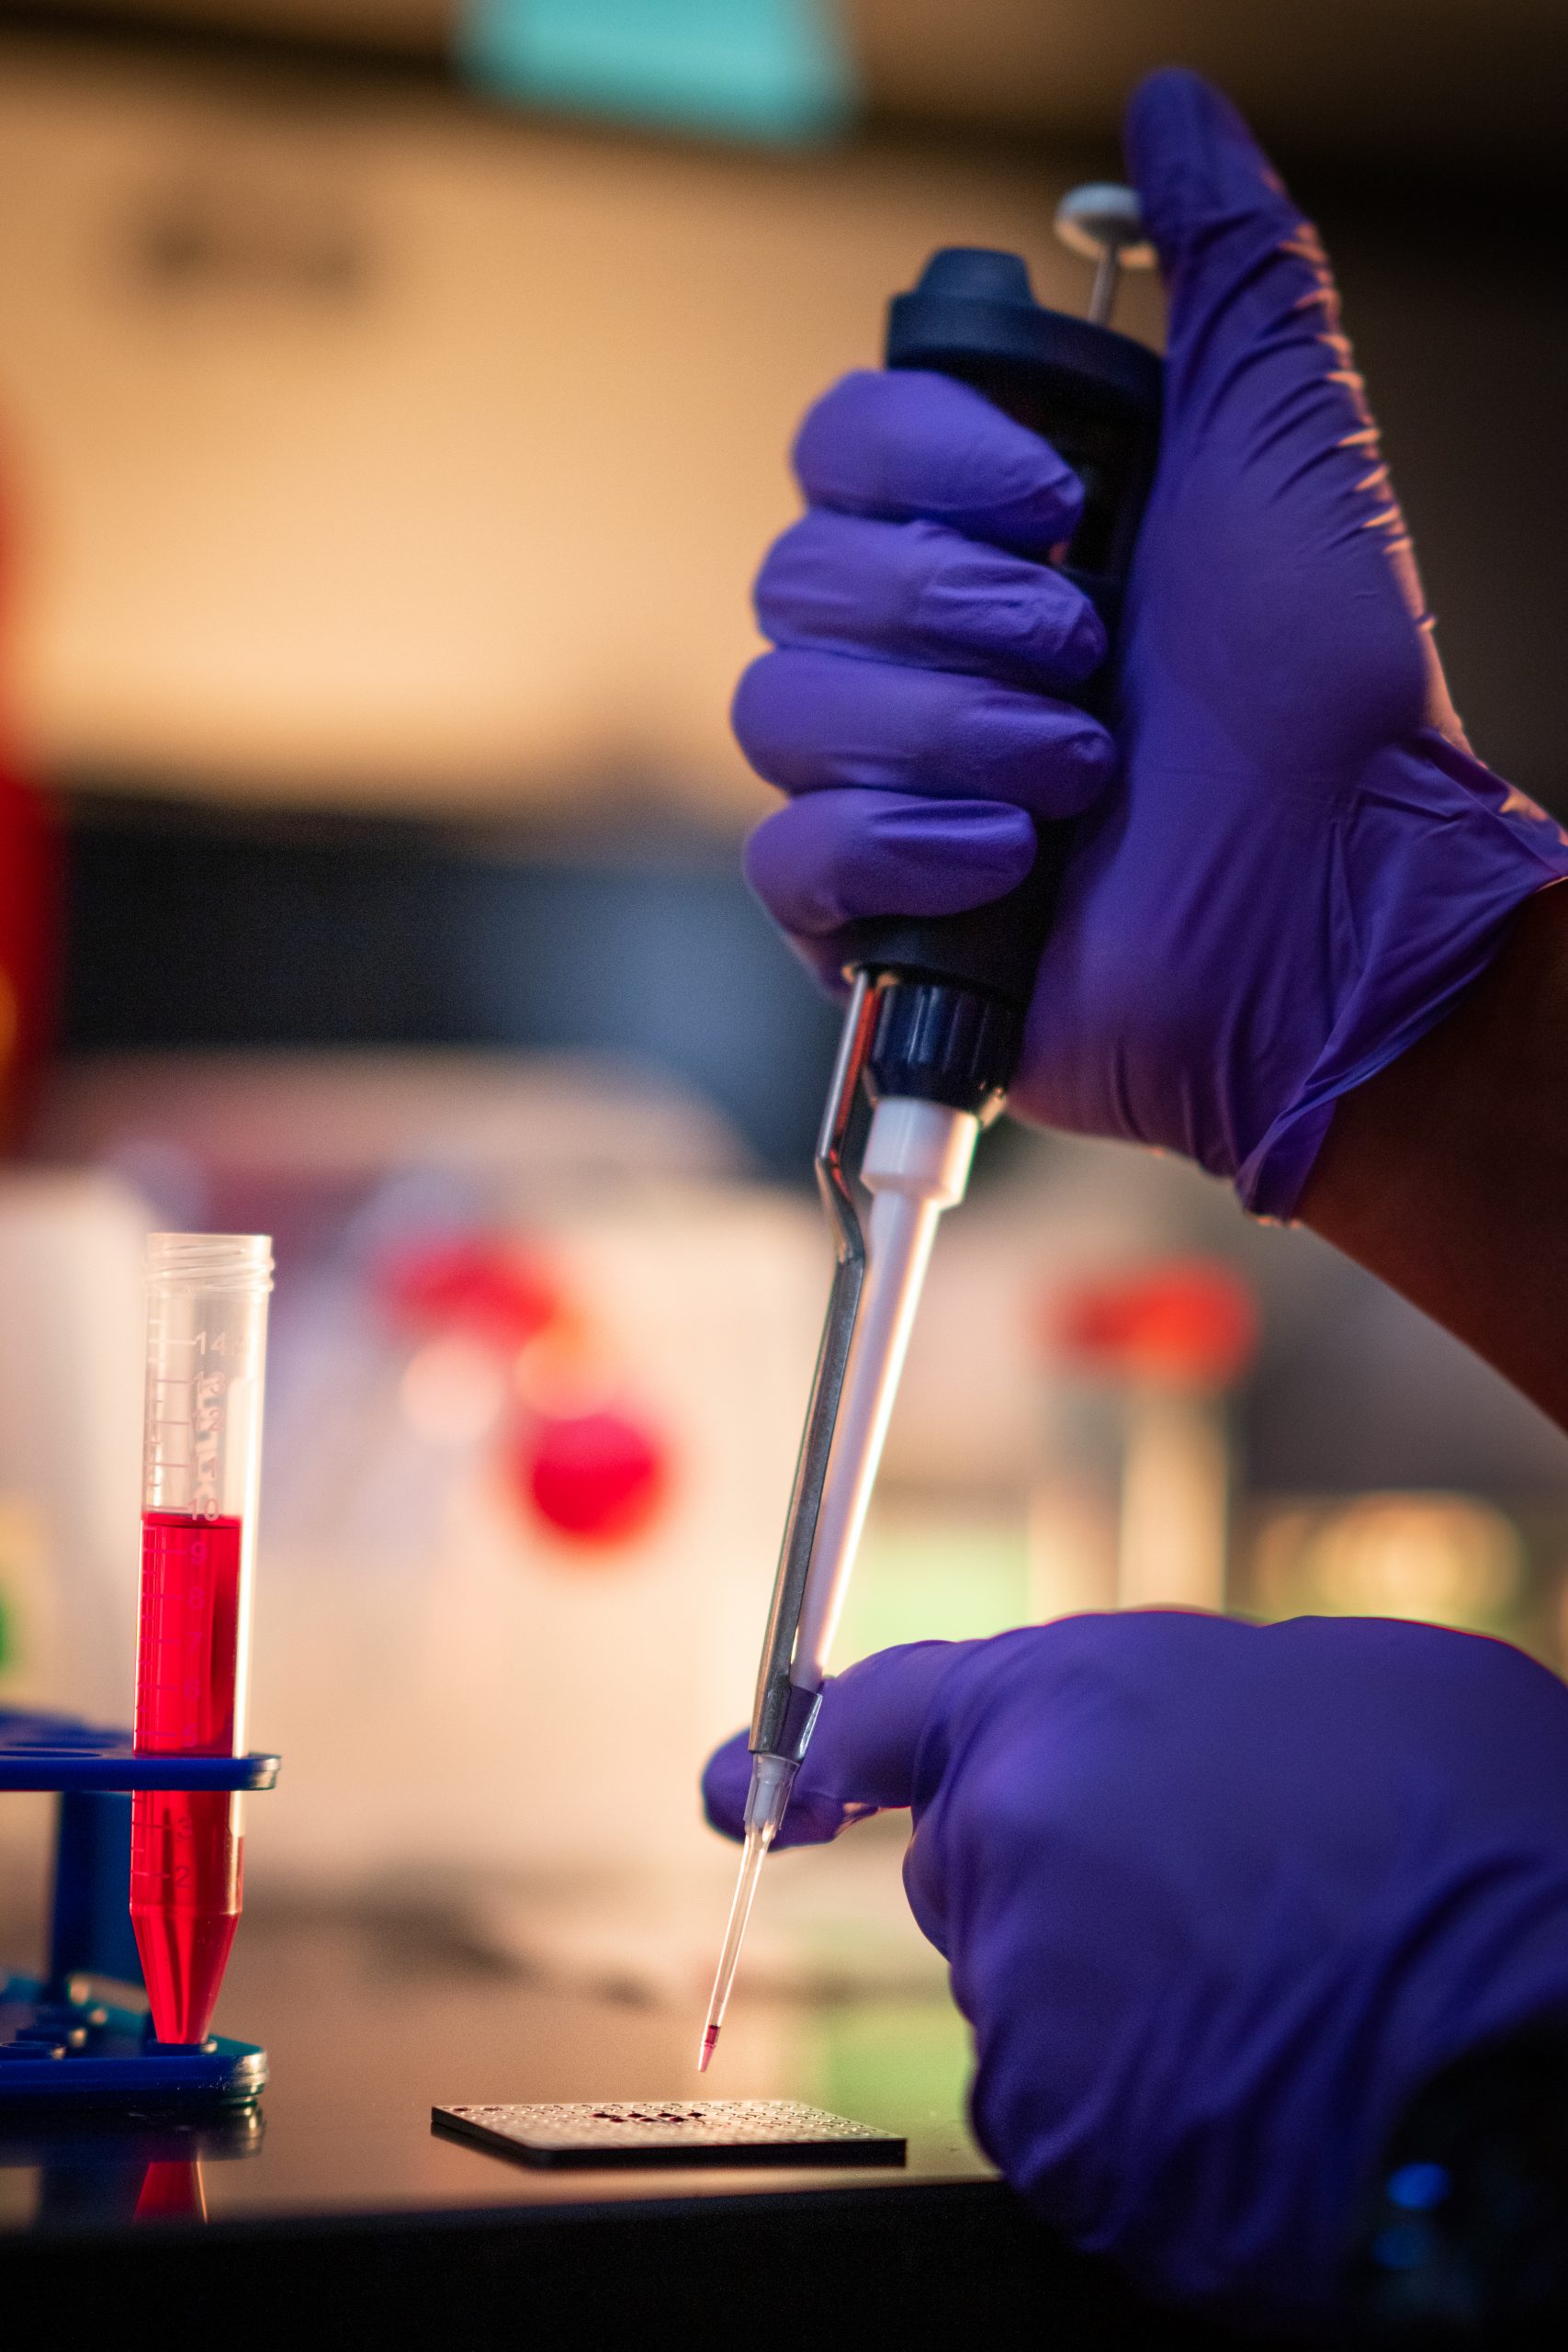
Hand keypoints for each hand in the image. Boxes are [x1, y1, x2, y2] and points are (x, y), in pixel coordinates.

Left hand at [703, 1614, 1567, 2325]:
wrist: (1555, 2006)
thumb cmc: (1476, 1825)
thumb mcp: (1326, 1692)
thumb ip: (1171, 1718)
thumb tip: (1135, 1769)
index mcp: (1066, 1698)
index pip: (883, 1715)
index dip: (810, 1754)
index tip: (742, 1790)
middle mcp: (1012, 1838)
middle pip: (981, 1875)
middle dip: (1069, 1886)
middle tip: (1230, 1899)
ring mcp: (1026, 1998)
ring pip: (1035, 2002)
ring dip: (1125, 2006)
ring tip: (1283, 1989)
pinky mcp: (1061, 2139)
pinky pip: (1077, 2118)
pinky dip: (1147, 2116)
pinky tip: (1262, 2086)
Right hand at [732, 70, 1567, 1216]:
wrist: (1339, 905)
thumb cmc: (1326, 698)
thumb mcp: (1285, 445)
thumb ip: (1227, 271)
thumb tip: (1177, 112)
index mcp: (992, 545)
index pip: (838, 452)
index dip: (918, 463)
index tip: (1055, 498)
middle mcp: (924, 656)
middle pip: (792, 573)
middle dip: (950, 609)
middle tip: (1088, 647)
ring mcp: (890, 787)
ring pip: (776, 706)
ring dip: (943, 728)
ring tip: (1079, 769)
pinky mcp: (873, 914)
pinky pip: (786, 855)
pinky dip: (894, 844)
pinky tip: (1007, 860)